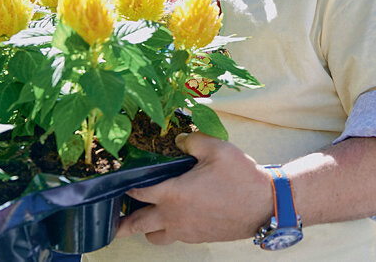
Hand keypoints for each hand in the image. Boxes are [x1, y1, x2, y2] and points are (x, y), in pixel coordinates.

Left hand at [116, 132, 272, 244]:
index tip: (116, 182)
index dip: (124, 186)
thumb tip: (179, 139)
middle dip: (121, 223)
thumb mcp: (216, 148)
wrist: (266, 205)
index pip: (137, 193)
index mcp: (173, 194)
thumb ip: (192, 141)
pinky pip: (175, 237)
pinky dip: (167, 230)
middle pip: (137, 224)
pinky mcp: (199, 237)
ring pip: (155, 236)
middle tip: (110, 222)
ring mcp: (186, 231)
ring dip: (146, 228)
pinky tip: (175, 216)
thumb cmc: (241, 177)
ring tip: (144, 216)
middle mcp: (174, 217)